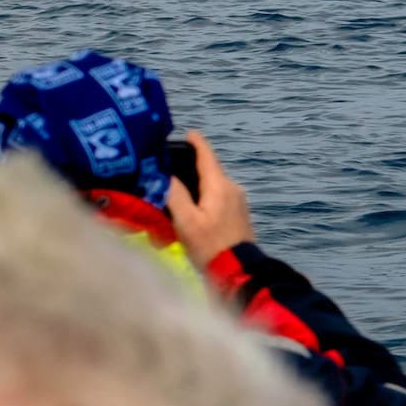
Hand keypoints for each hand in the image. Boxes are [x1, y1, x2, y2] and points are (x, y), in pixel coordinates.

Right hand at [166, 131, 256, 265]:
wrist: (240, 273)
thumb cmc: (210, 246)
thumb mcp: (186, 221)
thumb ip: (175, 194)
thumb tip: (165, 174)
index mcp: (219, 185)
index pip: (206, 155)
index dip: (195, 142)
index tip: (186, 133)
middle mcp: (231, 188)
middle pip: (207, 171)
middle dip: (189, 170)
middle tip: (167, 173)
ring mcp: (238, 201)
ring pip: (212, 186)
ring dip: (195, 189)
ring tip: (175, 198)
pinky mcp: (239, 215)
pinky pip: (218, 199)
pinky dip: (203, 200)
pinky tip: (191, 214)